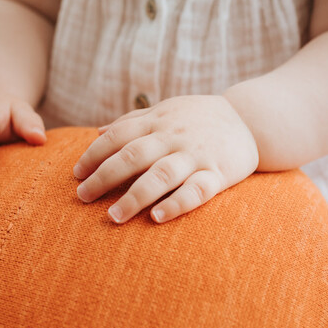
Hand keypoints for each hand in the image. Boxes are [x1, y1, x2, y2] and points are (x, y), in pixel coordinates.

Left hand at [72, 95, 258, 223]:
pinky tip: (156, 217)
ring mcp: (197, 155)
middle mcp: (174, 137)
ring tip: (113, 217)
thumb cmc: (199, 117)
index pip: (118, 136)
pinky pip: (197, 191)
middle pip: (134, 156)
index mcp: (158, 121)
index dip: (94, 155)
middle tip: (82, 197)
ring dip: (135, 196)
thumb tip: (98, 132)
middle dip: (105, 177)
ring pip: (162, 175)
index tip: (77, 174)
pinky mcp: (219, 173)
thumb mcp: (166, 110)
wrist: (251, 119)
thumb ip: (133, 121)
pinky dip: (177, 204)